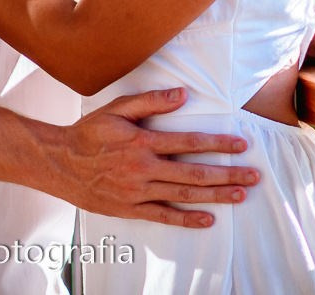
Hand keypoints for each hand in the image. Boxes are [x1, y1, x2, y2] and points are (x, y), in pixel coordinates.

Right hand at [43, 88, 256, 227]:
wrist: (60, 163)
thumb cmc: (90, 133)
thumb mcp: (116, 109)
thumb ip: (150, 102)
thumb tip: (181, 95)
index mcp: (142, 142)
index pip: (188, 142)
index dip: (217, 143)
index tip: (240, 145)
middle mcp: (144, 168)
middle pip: (194, 172)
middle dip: (227, 174)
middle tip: (253, 176)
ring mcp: (138, 191)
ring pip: (184, 194)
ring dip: (216, 195)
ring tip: (240, 195)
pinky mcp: (131, 208)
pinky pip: (164, 215)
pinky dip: (187, 219)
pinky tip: (208, 219)